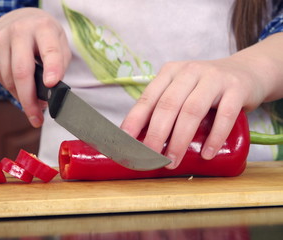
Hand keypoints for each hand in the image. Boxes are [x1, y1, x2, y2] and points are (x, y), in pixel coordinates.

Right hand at [0, 8, 71, 126]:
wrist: (20, 19)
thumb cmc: (44, 36)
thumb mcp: (60, 44)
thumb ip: (59, 66)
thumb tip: (50, 92)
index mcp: (43, 28)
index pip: (49, 51)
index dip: (52, 68)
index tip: (51, 84)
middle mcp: (19, 31)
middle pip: (21, 72)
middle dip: (29, 100)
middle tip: (36, 118)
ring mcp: (0, 40)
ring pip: (9, 79)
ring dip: (21, 97)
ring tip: (33, 103)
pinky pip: (0, 79)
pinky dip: (12, 89)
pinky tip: (20, 87)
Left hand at [121, 55, 267, 168]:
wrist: (246, 71)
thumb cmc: (205, 89)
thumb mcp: (182, 90)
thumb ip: (165, 107)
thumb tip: (140, 140)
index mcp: (170, 72)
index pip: (148, 97)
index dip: (134, 120)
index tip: (125, 141)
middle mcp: (189, 71)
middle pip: (168, 105)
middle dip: (156, 135)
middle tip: (150, 158)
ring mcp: (214, 78)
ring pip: (192, 110)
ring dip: (179, 140)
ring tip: (172, 161)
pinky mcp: (236, 88)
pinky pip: (225, 115)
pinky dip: (215, 137)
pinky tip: (206, 154)